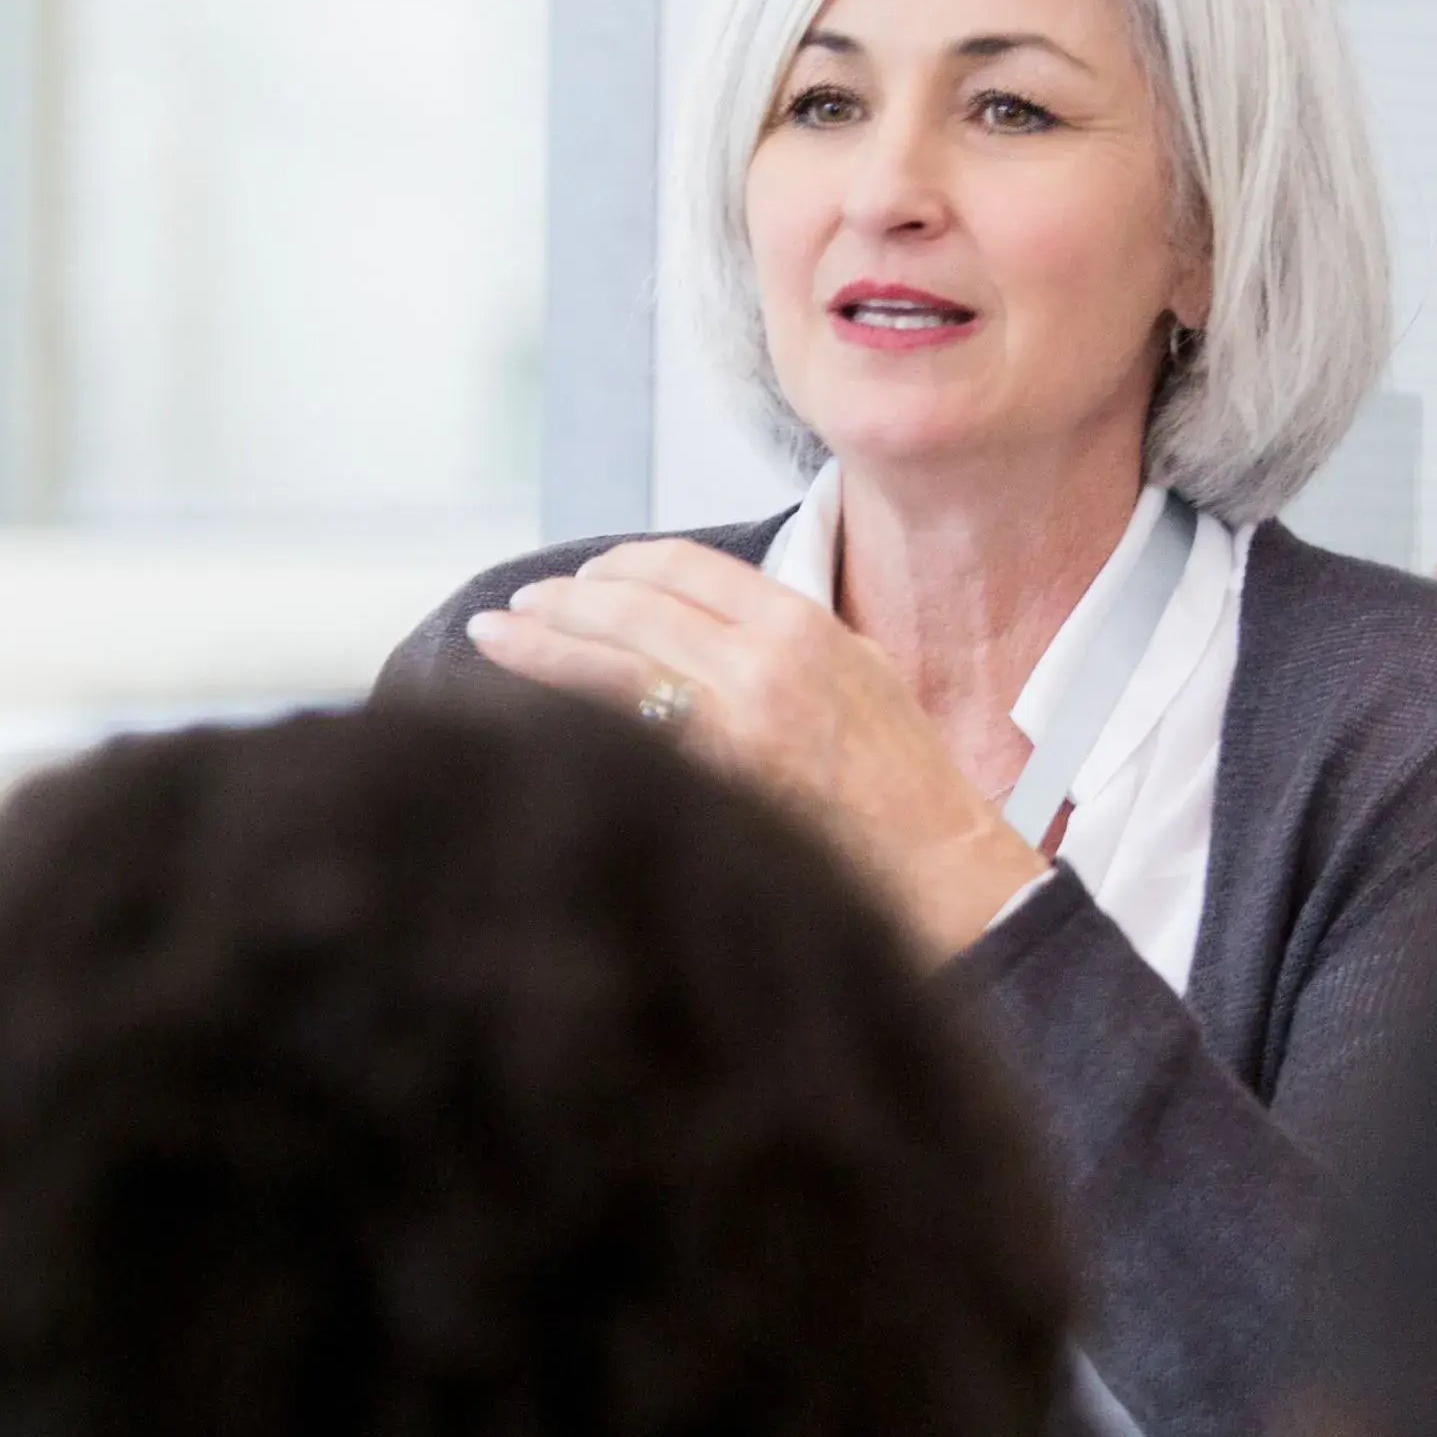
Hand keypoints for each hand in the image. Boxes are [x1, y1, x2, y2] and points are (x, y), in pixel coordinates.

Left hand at [469, 541, 1053, 957]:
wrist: (940, 871)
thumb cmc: (902, 787)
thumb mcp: (859, 675)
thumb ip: (781, 638)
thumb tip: (696, 619)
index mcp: (803, 625)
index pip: (682, 565)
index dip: (617, 565)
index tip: (582, 576)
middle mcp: (763, 661)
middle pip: (630, 605)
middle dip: (561, 600)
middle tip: (520, 604)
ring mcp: (732, 721)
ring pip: (607, 659)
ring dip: (538, 642)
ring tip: (495, 634)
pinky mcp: (709, 779)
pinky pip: (615, 728)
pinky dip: (563, 707)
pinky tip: (523, 704)